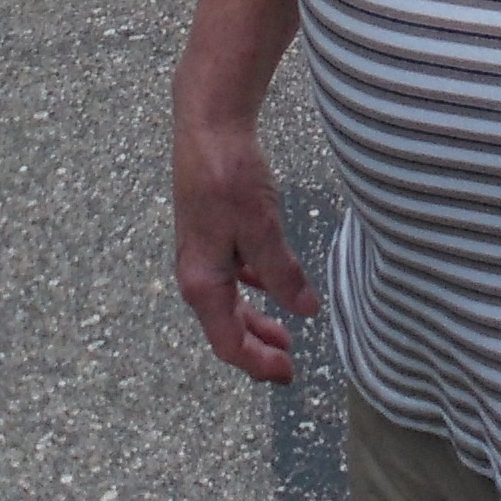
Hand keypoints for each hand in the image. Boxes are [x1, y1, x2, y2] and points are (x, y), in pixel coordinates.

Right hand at [172, 116, 317, 382]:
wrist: (208, 127)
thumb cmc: (229, 177)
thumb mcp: (262, 229)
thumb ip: (282, 273)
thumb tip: (304, 311)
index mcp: (202, 281)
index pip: (228, 342)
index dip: (258, 364)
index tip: (289, 374)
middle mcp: (196, 273)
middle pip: (225, 327)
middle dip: (257, 347)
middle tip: (289, 363)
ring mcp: (201, 253)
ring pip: (227, 302)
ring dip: (254, 320)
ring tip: (284, 332)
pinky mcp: (210, 232)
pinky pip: (229, 276)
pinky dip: (251, 289)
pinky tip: (271, 284)